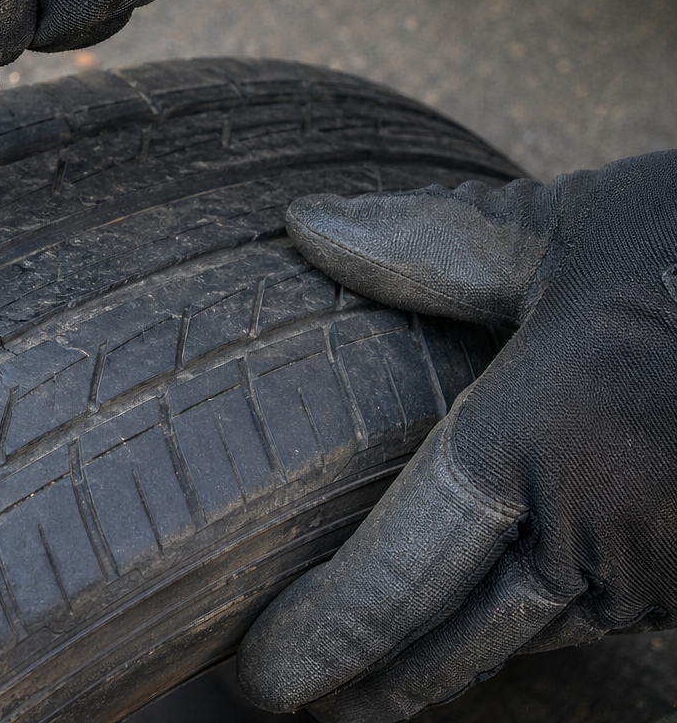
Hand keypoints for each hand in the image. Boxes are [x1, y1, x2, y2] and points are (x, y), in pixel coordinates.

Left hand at [237, 151, 676, 720]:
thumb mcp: (568, 233)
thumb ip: (433, 245)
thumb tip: (305, 225)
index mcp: (540, 443)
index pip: (398, 577)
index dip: (324, 638)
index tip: (265, 676)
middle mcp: (600, 528)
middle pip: (451, 642)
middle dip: (364, 680)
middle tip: (285, 697)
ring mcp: (665, 567)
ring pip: (522, 646)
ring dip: (438, 672)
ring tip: (360, 689)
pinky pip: (591, 624)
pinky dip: (518, 638)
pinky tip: (472, 636)